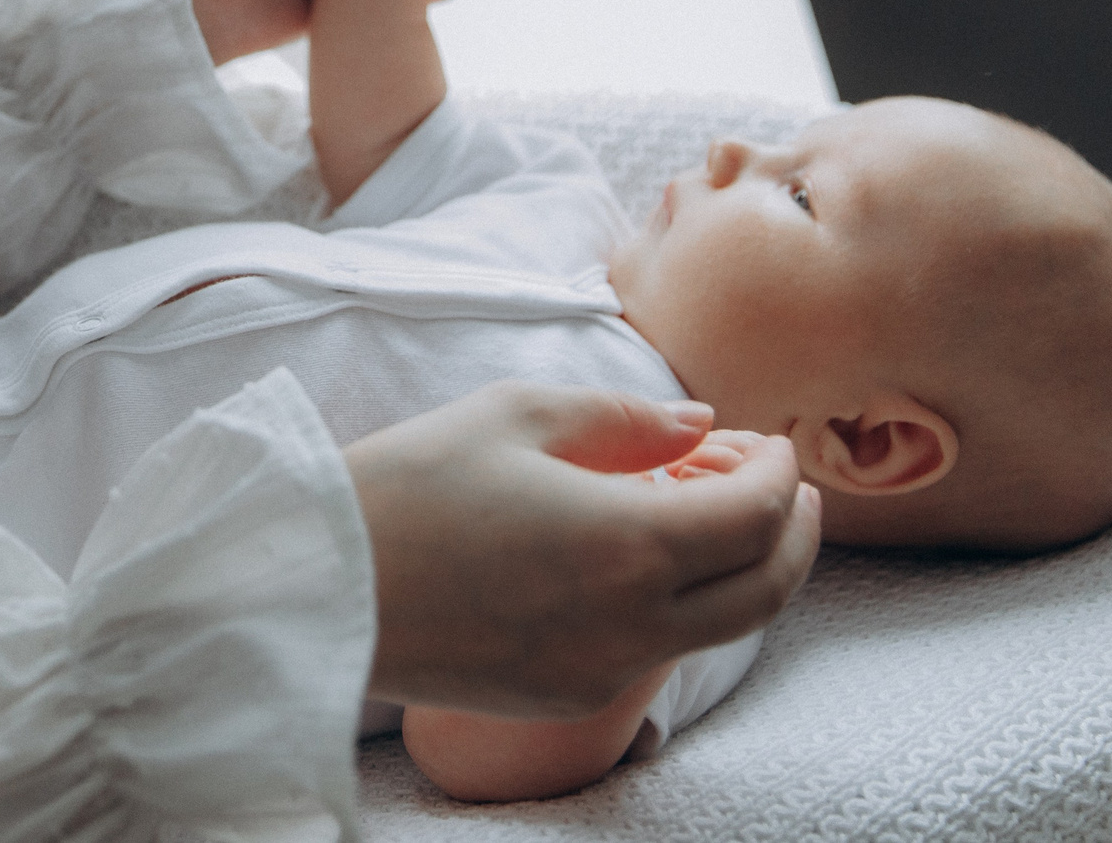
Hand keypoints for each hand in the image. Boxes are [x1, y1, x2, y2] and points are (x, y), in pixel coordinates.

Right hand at [347, 384, 819, 717]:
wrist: (319, 584)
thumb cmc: (408, 484)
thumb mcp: (516, 413)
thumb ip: (626, 417)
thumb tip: (699, 424)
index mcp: (626, 544)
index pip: (756, 514)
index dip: (777, 469)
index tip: (764, 436)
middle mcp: (631, 623)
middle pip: (765, 588)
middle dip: (792, 529)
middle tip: (782, 483)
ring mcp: (602, 670)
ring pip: (721, 628)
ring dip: (742, 568)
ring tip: (713, 510)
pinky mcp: (567, 697)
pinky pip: (658, 650)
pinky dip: (684, 601)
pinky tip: (644, 555)